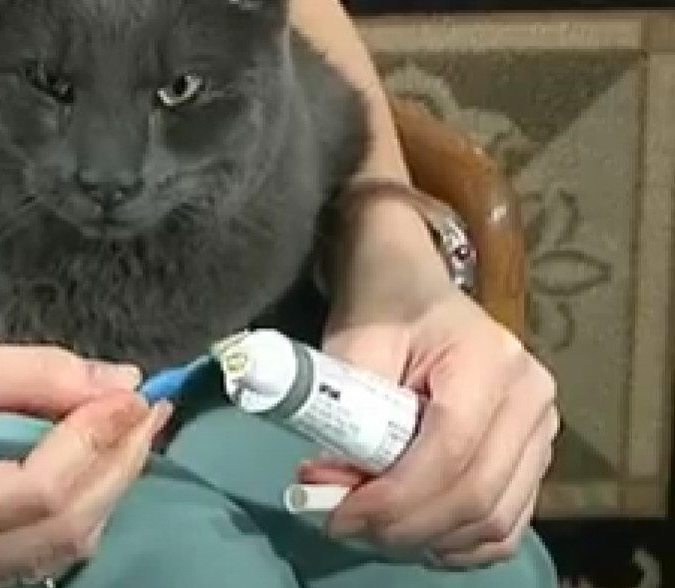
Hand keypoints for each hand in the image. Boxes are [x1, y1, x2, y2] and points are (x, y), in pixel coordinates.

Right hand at [0, 343, 169, 587]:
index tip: (132, 394)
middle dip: (118, 463)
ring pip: (65, 546)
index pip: (40, 491)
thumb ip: (37, 374)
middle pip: (65, 527)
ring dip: (108, 485)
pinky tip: (96, 461)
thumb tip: (123, 382)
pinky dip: (81, 504)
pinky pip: (45, 551)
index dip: (96, 440)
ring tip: (130, 429)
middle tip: (149, 408)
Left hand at [302, 267, 558, 567]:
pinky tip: (415, 535)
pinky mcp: (535, 457)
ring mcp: (542, 430)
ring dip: (427, 540)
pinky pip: (507, 525)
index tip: (339, 513)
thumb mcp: (353, 345)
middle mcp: (532, 397)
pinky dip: (459, 544)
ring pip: (495, 521)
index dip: (395, 497)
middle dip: (404, 526)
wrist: (414, 289)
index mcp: (489, 359)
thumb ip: (344, 416)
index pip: (451, 450)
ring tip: (371, 526)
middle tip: (345, 524)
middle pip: (477, 495)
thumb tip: (333, 488)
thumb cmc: (383, 311)